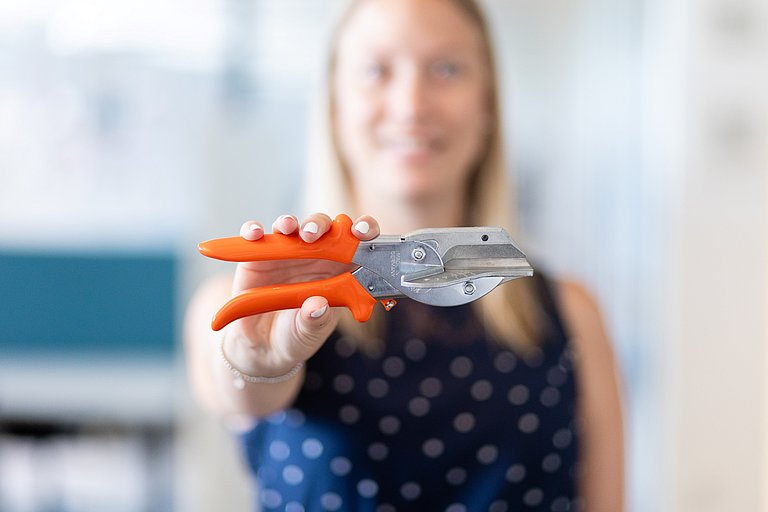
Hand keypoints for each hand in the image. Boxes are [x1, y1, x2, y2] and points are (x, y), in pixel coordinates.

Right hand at [222, 213, 379, 377]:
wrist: (262, 348)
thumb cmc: (296, 337)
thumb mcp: (308, 335)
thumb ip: (314, 322)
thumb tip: (317, 306)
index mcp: (340, 271)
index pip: (357, 243)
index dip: (363, 231)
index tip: (361, 232)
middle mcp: (316, 256)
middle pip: (323, 228)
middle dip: (320, 224)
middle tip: (313, 234)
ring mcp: (287, 253)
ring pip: (291, 227)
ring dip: (289, 223)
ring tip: (287, 229)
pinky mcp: (258, 256)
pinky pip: (256, 237)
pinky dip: (254, 230)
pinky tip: (255, 234)